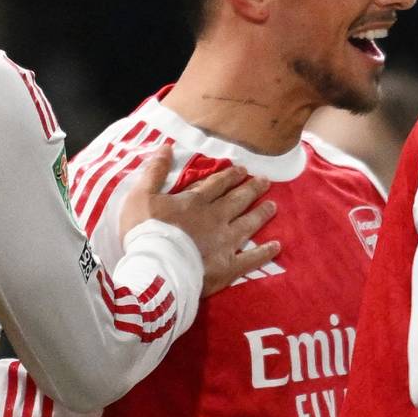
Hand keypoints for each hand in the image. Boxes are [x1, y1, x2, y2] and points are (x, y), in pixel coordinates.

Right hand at [118, 145, 279, 295]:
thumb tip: (166, 147)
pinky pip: (251, 259)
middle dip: (251, 189)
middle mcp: (215, 219)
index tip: (243, 170)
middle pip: (237, 200)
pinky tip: (276, 246)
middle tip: (265, 182)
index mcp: (195, 202)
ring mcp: (224, 243)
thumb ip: (154, 172)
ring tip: (273, 206)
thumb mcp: (141, 196)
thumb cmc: (144, 232)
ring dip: (261, 214)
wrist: (155, 268)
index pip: (216, 184)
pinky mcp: (228, 267)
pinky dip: (264, 252)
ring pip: (248, 224)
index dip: (230, 176)